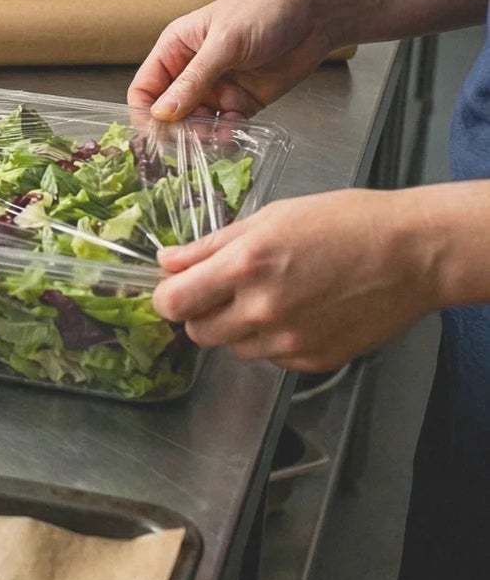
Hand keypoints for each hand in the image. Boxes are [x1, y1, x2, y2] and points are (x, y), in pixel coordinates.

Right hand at [128, 0, 335, 121]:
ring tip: (216, 137)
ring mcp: (217, 88)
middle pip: (170, 112)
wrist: (316, 13)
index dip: (146, 112)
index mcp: (176, 49)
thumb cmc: (264, 11)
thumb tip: (162, 113)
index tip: (155, 132)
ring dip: (203, 135)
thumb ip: (193, 80)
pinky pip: (226, 126)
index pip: (145, 88)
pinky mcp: (242, 102)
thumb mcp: (223, 43)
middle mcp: (192, 72)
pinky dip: (229, 134)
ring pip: (197, 123)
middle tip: (191, 139)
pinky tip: (236, 132)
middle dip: (177, 128)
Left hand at [153, 190, 432, 372]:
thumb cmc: (344, 222)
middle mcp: (262, 310)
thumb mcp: (270, 218)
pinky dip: (271, 341)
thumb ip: (211, 246)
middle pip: (198, 332)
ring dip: (236, 328)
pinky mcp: (313, 361)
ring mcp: (289, 341)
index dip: (168, 297)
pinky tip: (297, 312)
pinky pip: (270, 358)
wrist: (412, 253)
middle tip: (222, 291)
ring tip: (268, 297)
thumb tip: (168, 262)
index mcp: (245, 267)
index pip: (173, 303)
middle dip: (201, 313)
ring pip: (232, 349)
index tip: (177, 288)